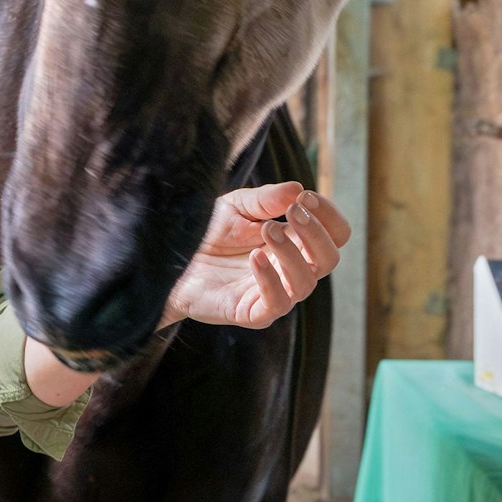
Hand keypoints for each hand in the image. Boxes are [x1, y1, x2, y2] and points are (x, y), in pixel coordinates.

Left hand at [162, 182, 350, 330]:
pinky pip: (277, 304)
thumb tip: (297, 189)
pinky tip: (255, 257)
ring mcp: (273, 292)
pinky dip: (271, 280)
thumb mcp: (236, 207)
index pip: (334, 235)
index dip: (328, 216)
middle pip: (329, 258)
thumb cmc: (206, 233)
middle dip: (316, 232)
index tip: (307, 197)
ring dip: (293, 253)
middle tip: (293, 211)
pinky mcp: (252, 313)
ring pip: (306, 282)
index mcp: (293, 242)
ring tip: (269, 229)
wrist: (168, 259)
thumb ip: (265, 200)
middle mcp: (290, 269)